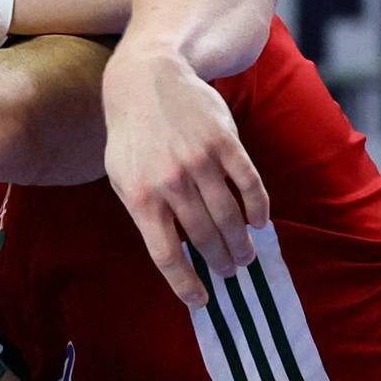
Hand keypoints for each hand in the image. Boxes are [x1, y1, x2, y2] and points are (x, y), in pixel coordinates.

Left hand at [101, 45, 269, 307]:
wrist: (147, 79)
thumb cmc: (131, 135)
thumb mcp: (121, 175)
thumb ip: (144, 211)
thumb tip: (172, 251)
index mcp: (139, 196)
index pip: (166, 254)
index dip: (185, 283)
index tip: (201, 301)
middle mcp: (170, 182)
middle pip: (204, 238)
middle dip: (220, 263)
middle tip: (231, 273)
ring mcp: (200, 161)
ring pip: (230, 216)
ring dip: (242, 243)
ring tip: (246, 257)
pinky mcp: (225, 142)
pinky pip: (249, 184)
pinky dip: (258, 208)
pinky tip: (259, 222)